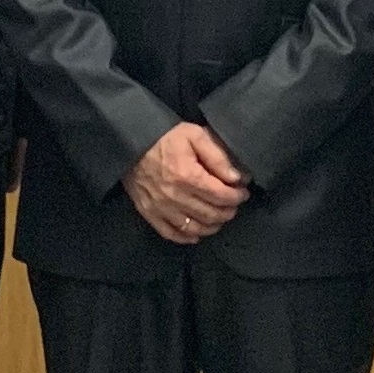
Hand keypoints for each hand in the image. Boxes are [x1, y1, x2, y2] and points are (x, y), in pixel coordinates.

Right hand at [123, 122, 247, 244]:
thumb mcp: (195, 135)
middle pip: (211, 214)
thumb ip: (218, 157)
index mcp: (187, 176)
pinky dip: (187, 237)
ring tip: (219, 217)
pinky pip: (171, 233)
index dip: (236, 196)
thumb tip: (237, 178)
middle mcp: (175, 196)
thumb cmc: (165, 136)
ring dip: (212, 225)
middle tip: (233, 205)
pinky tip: (197, 233)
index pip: (221, 196)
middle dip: (228, 211)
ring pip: (195, 228)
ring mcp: (161, 208)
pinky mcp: (149, 213)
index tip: (243, 193)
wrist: (130, 142)